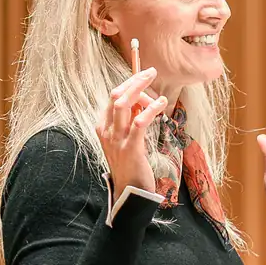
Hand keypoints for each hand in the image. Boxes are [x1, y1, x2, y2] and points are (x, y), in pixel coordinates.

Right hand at [99, 68, 163, 199]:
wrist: (129, 192)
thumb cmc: (131, 165)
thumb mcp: (126, 140)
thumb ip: (130, 122)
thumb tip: (142, 103)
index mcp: (103, 127)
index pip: (113, 98)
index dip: (128, 85)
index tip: (142, 77)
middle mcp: (107, 131)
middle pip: (116, 96)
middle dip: (133, 81)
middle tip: (150, 72)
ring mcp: (117, 139)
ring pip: (123, 104)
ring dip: (139, 88)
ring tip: (154, 80)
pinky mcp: (130, 148)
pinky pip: (140, 122)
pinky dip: (151, 109)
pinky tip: (161, 103)